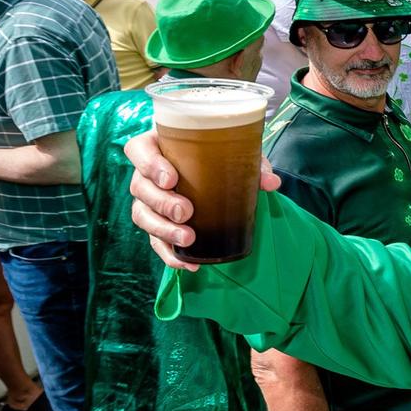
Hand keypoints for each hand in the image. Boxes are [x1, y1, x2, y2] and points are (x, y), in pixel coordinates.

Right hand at [126, 129, 280, 270]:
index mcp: (156, 146)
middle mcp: (145, 175)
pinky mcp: (156, 224)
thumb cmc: (214, 153)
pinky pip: (154, 241)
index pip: (138, 151)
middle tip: (185, 212)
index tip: (171, 178)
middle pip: (140, 188)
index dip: (149, 165)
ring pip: (142, 216)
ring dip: (163, 231)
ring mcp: (147, 201)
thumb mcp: (232, 152)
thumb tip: (272, 182)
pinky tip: (188, 264)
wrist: (209, 169)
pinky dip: (169, 255)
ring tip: (188, 239)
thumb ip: (251, 163)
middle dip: (161, 203)